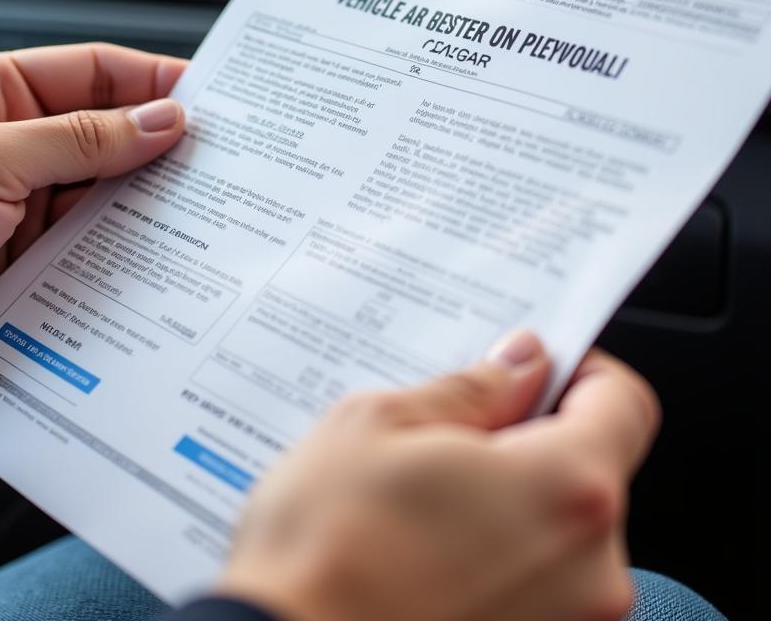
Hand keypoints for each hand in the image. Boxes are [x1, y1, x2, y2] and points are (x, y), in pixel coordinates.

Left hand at [0, 43, 186, 392]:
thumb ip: (78, 140)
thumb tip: (158, 122)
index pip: (94, 74)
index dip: (153, 83)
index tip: (208, 99)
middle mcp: (15, 147)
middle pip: (108, 138)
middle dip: (159, 150)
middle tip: (219, 162)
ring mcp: (22, 208)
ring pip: (105, 199)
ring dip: (146, 208)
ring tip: (198, 214)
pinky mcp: (26, 263)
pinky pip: (90, 253)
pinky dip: (123, 257)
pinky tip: (154, 261)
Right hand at [218, 333, 659, 620]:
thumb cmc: (324, 552)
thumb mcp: (379, 424)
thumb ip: (469, 390)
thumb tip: (517, 365)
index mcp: (565, 489)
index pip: (622, 404)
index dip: (580, 370)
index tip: (533, 366)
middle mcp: (590, 569)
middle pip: (588, 469)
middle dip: (527, 439)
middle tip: (445, 432)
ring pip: (555, 528)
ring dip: (503, 499)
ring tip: (417, 497)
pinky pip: (533, 581)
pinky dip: (492, 552)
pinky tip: (418, 546)